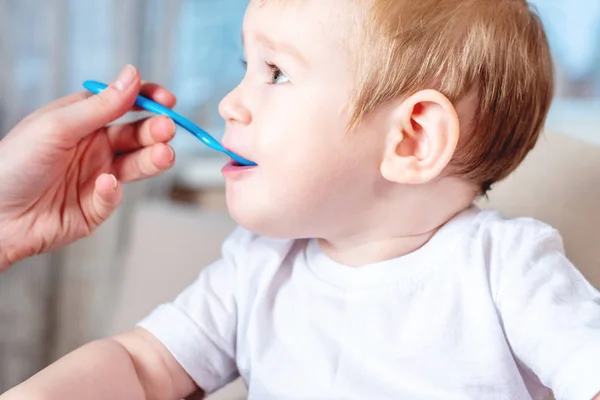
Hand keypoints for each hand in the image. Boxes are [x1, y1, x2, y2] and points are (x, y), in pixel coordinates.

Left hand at [0, 65, 176, 269]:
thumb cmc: (13, 165)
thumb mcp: (58, 127)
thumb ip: (101, 105)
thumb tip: (132, 76)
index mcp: (82, 120)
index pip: (124, 104)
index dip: (148, 101)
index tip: (167, 101)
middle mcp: (93, 146)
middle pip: (136, 134)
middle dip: (155, 131)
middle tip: (167, 130)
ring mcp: (98, 176)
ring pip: (136, 164)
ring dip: (152, 158)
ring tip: (163, 155)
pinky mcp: (97, 206)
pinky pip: (115, 196)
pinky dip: (114, 191)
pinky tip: (105, 185)